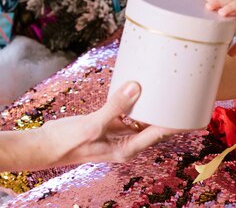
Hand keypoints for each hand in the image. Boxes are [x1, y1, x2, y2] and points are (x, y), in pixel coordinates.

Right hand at [42, 82, 181, 165]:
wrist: (44, 147)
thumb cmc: (67, 142)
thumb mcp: (93, 123)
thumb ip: (115, 106)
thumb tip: (136, 87)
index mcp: (127, 148)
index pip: (160, 134)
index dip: (177, 123)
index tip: (192, 111)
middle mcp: (126, 143)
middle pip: (155, 127)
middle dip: (169, 113)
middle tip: (184, 94)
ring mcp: (118, 135)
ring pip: (143, 120)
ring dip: (153, 107)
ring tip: (168, 89)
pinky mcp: (109, 126)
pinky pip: (129, 114)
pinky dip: (136, 103)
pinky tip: (139, 89)